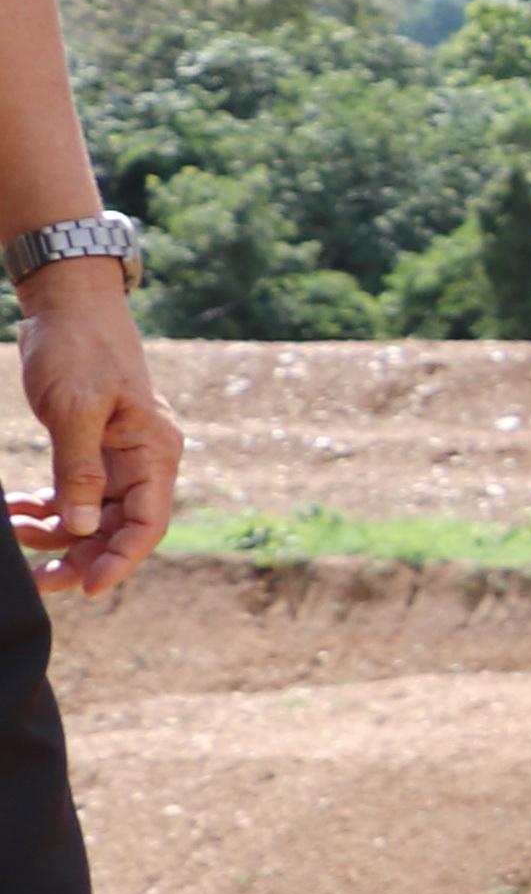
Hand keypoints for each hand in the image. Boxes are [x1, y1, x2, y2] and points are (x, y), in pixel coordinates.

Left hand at [13, 274, 175, 594]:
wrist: (70, 305)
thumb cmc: (80, 349)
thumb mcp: (75, 410)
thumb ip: (79, 471)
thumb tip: (77, 527)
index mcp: (153, 452)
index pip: (146, 523)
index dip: (120, 560)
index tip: (87, 588)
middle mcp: (142, 461)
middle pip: (118, 528)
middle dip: (79, 555)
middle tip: (39, 579)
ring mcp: (118, 457)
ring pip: (91, 516)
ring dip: (54, 532)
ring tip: (14, 531)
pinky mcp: (92, 450)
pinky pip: (73, 494)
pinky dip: (45, 507)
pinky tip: (16, 510)